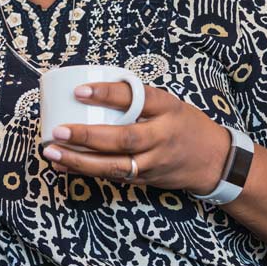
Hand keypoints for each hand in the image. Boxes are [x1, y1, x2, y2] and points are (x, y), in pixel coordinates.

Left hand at [41, 81, 230, 193]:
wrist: (214, 161)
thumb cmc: (183, 125)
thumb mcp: (168, 103)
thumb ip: (137, 98)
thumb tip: (92, 86)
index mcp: (168, 109)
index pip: (138, 98)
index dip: (108, 94)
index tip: (79, 90)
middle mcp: (162, 137)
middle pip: (124, 139)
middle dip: (88, 137)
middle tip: (58, 130)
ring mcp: (154, 162)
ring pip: (115, 166)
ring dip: (79, 161)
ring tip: (52, 152)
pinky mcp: (145, 179)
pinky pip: (112, 176)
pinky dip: (86, 172)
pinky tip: (62, 166)